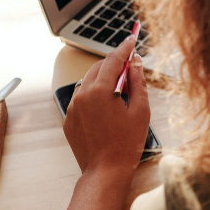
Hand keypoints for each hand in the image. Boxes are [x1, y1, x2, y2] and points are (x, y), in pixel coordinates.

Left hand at [64, 34, 150, 177]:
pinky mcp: (69, 119)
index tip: (132, 38)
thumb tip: (135, 62)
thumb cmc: (126, 143)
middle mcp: (82, 95)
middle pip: (98, 68)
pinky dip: (94, 95)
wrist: (105, 171)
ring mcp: (73, 108)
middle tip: (131, 68)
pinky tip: (108, 108)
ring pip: (88, 82)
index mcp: (100, 91)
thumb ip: (137, 82)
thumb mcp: (140, 110)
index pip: (113, 60)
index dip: (124, 47)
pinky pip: (82, 99)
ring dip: (103, 79)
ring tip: (121, 92)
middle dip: (114, 64)